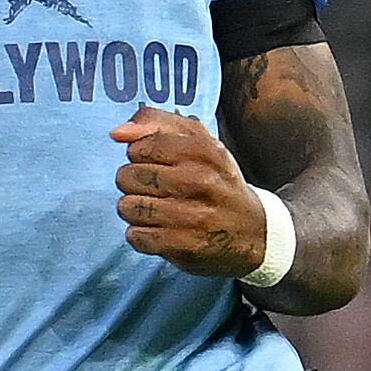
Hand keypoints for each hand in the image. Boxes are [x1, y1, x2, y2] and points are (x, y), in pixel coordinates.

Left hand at [112, 108, 281, 279]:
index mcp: (203, 150)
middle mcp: (201, 180)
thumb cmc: (217, 181)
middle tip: (156, 190)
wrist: (254, 232)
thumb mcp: (198, 141)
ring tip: (154, 211)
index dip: (139, 157)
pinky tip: (158, 230)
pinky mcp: (186, 245)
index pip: (140, 147)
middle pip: (127, 176)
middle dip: (133, 184)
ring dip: (134, 211)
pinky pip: (137, 236)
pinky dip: (140, 235)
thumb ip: (156, 124)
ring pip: (128, 207)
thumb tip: (117, 133)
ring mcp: (194, 215)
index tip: (157, 165)